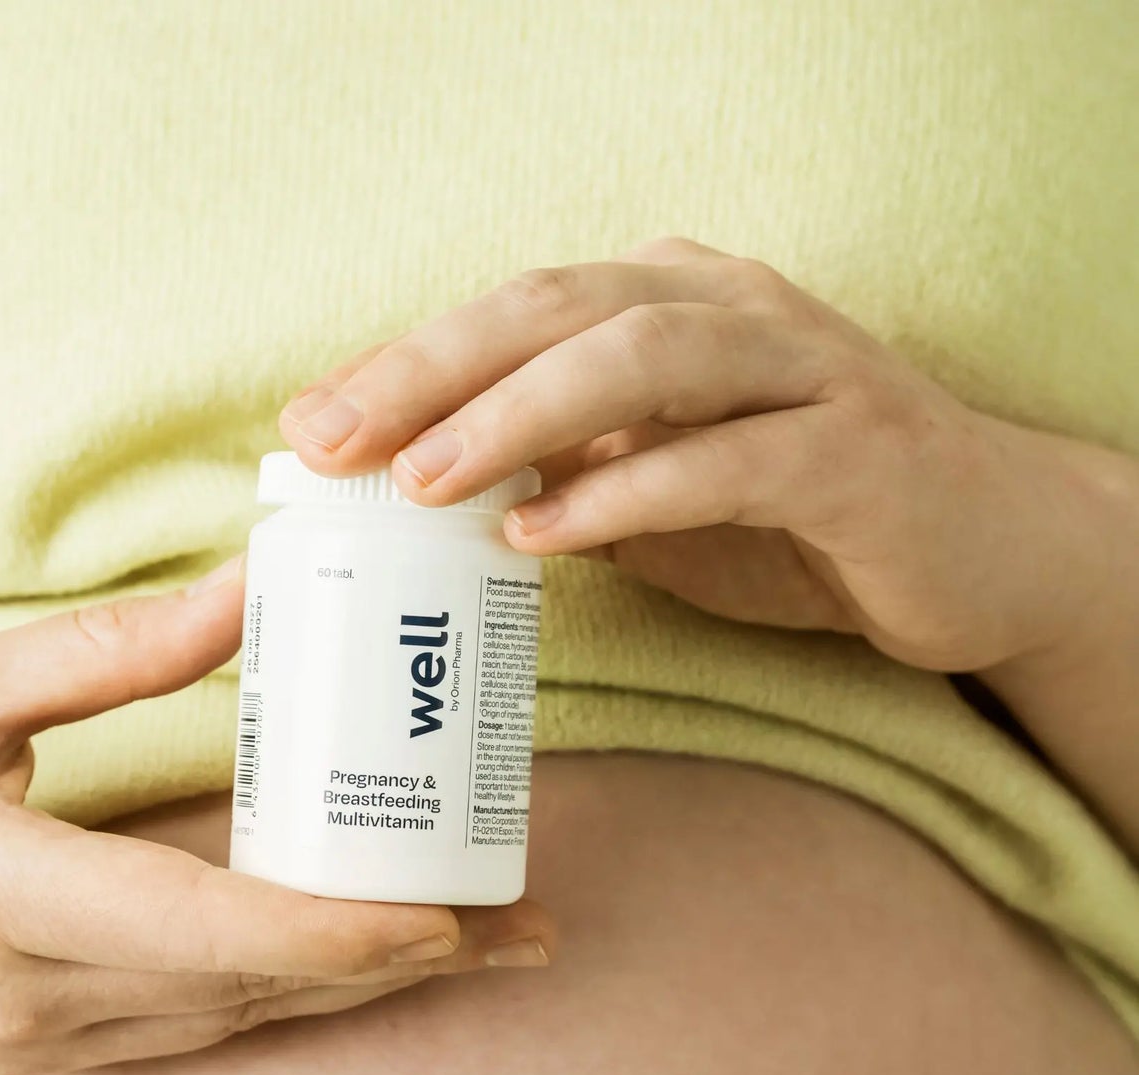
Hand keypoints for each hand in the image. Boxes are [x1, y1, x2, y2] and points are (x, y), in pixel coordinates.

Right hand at [0, 559, 552, 1074]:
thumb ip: (110, 653)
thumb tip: (252, 593)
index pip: (212, 933)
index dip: (344, 933)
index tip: (455, 918)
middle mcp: (28, 997)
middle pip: (252, 991)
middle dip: (394, 967)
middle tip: (518, 929)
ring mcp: (31, 1044)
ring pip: (231, 1024)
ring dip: (351, 987)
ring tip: (465, 947)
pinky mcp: (32, 1056)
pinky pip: (186, 1032)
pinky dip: (278, 997)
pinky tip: (344, 963)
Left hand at [279, 236, 1124, 675]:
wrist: (984, 547)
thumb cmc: (801, 515)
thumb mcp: (659, 492)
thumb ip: (566, 477)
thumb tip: (430, 501)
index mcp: (671, 306)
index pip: (515, 312)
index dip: (407, 361)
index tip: (309, 429)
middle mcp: (732, 311)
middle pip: (558, 308)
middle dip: (434, 370)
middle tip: (334, 441)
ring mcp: (804, 370)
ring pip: (643, 359)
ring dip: (520, 414)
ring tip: (424, 479)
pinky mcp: (859, 453)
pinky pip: (732, 460)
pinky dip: (631, 491)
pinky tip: (546, 531)